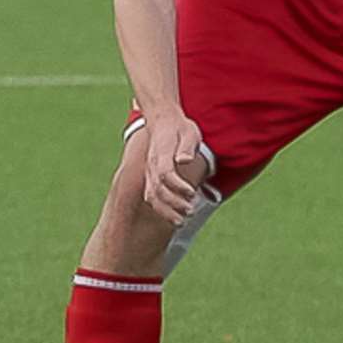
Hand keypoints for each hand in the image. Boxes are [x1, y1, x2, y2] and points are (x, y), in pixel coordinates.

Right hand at [142, 107, 204, 225]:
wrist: (163, 121)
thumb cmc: (180, 128)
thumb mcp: (189, 132)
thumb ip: (187, 146)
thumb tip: (184, 160)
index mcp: (162, 153)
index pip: (165, 174)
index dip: (178, 187)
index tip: (192, 193)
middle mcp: (152, 165)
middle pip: (157, 190)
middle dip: (173, 204)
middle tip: (190, 212)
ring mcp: (149, 172)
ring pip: (152, 196)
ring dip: (166, 211)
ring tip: (181, 221)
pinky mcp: (151, 177)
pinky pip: (152, 196)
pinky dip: (161, 208)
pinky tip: (173, 216)